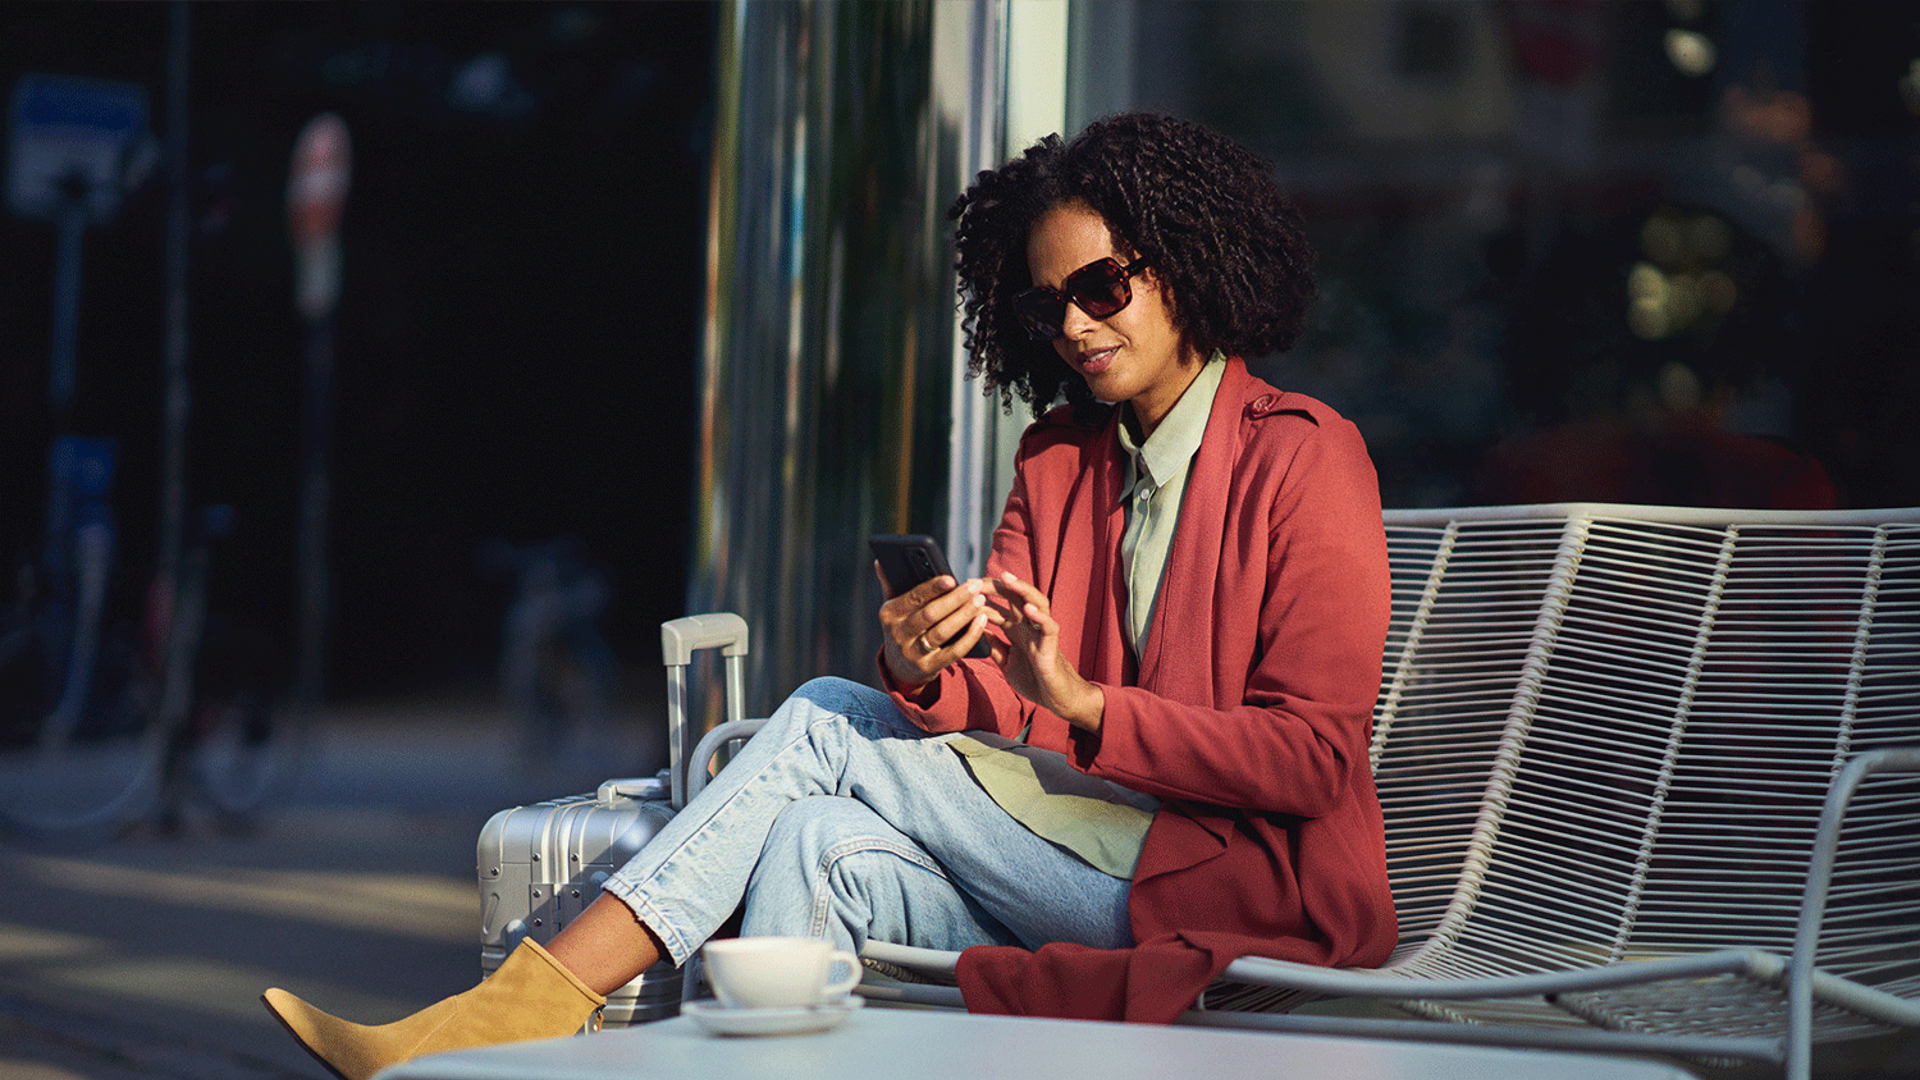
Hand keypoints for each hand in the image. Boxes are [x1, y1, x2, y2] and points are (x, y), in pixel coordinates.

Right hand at [875, 564, 989, 689]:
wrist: (900, 668)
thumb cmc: (902, 628)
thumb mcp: (892, 609)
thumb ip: (890, 584)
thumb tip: (881, 561)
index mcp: (889, 615)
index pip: (912, 598)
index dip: (932, 588)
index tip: (951, 578)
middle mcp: (899, 635)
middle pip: (929, 615)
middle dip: (954, 599)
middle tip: (974, 586)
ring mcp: (913, 653)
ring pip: (942, 632)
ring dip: (964, 615)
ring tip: (980, 600)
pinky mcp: (929, 668)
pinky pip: (954, 652)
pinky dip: (970, 637)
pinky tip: (982, 622)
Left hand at [984, 572, 1103, 731]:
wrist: (1055, 698)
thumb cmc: (1034, 679)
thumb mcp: (1007, 662)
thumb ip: (995, 646)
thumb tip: (979, 631)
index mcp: (1016, 630)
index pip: (999, 607)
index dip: (983, 598)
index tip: (964, 591)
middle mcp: (1029, 626)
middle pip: (1015, 597)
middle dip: (997, 586)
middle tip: (978, 580)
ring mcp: (1041, 633)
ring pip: (1036, 602)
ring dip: (1022, 589)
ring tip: (1007, 579)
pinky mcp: (1052, 645)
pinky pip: (1049, 626)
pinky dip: (1040, 617)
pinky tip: (1028, 609)